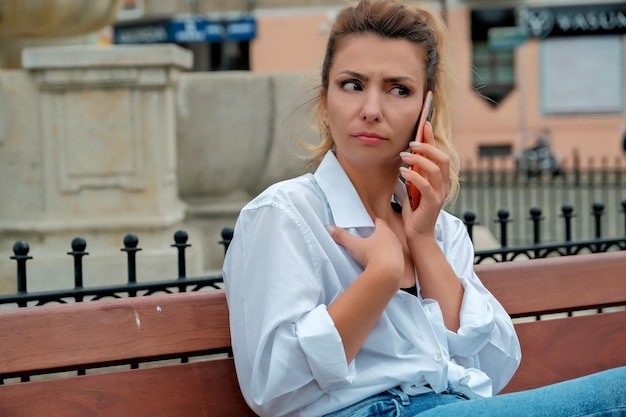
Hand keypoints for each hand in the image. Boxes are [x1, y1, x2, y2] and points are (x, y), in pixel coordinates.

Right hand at [326, 218, 403, 285]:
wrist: (388, 274)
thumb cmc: (372, 255)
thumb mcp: (354, 245)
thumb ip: (342, 236)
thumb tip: (329, 228)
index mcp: (384, 231)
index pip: (380, 222)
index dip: (375, 222)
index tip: (372, 223)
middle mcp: (394, 239)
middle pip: (387, 234)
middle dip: (380, 235)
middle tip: (371, 238)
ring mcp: (399, 252)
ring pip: (392, 246)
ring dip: (386, 248)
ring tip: (376, 252)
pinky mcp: (401, 264)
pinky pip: (395, 259)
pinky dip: (389, 260)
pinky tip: (382, 265)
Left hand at [399, 122, 449, 236]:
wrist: (417, 235)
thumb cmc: (415, 212)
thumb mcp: (414, 188)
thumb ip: (415, 174)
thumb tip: (409, 156)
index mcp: (440, 180)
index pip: (440, 154)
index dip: (433, 139)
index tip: (425, 124)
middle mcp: (443, 185)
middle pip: (443, 158)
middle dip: (428, 147)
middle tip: (412, 143)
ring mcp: (440, 194)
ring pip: (435, 169)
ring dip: (418, 159)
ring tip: (403, 156)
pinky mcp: (432, 203)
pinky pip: (425, 184)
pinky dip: (413, 175)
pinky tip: (402, 171)